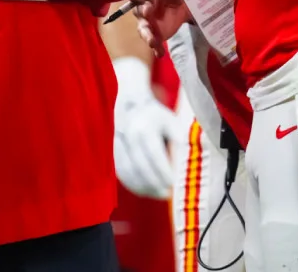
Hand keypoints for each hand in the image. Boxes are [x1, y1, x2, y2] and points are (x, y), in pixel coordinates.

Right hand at [112, 56, 176, 198]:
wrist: (130, 102)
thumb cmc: (156, 115)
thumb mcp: (171, 121)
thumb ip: (178, 139)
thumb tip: (185, 160)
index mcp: (144, 126)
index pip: (154, 154)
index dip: (163, 171)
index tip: (173, 183)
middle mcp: (128, 134)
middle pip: (140, 165)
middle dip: (154, 183)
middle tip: (167, 194)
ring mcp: (117, 143)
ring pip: (128, 171)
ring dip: (143, 187)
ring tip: (159, 195)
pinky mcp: (113, 151)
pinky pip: (121, 172)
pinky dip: (132, 184)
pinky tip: (145, 190)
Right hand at [133, 0, 191, 57]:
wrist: (185, 4)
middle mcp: (142, 10)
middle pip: (138, 13)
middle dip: (142, 12)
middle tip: (148, 12)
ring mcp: (149, 24)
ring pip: (143, 30)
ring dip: (147, 36)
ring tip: (153, 42)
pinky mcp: (157, 35)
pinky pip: (155, 43)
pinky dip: (157, 49)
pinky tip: (160, 53)